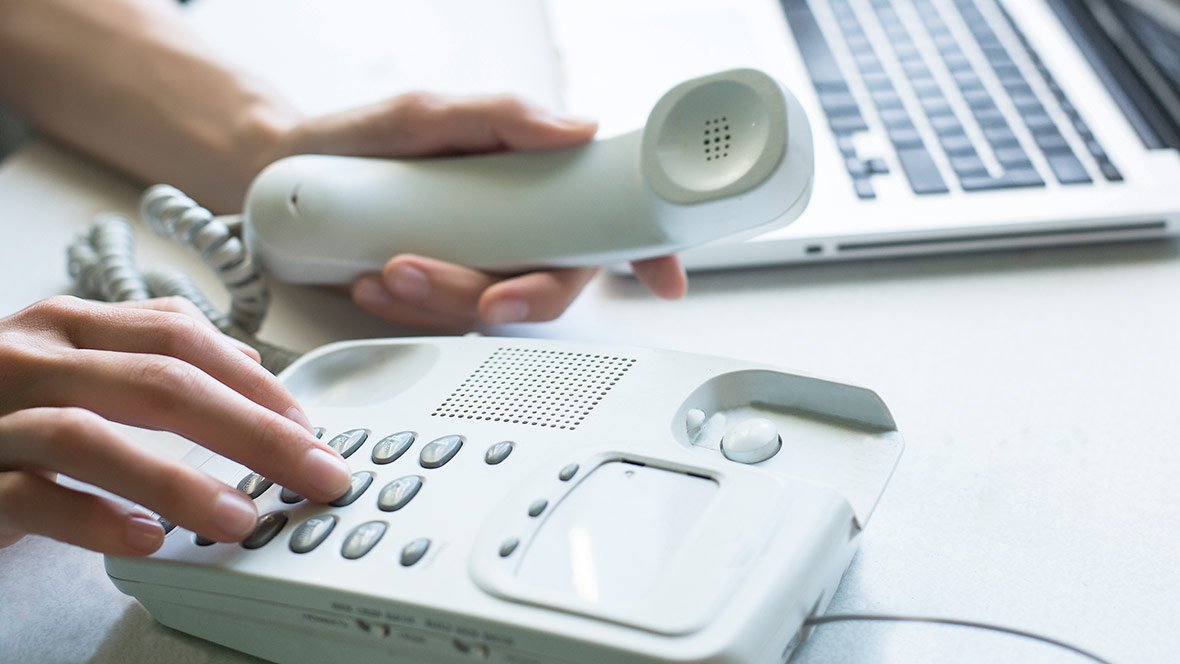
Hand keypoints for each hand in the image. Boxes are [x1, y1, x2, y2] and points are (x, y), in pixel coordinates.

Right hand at [0, 296, 351, 555]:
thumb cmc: (4, 411)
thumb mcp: (78, 369)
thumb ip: (153, 357)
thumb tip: (248, 363)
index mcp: (71, 327)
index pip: (181, 337)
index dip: (256, 381)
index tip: (310, 428)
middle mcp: (31, 358)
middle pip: (159, 381)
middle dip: (252, 430)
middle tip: (315, 473)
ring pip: (91, 436)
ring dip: (178, 480)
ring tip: (241, 518)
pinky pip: (30, 497)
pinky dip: (93, 518)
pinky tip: (146, 541)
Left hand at [273, 93, 687, 328]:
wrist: (286, 177)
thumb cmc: (359, 138)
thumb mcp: (425, 113)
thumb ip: (500, 119)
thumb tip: (577, 130)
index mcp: (529, 179)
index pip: (605, 217)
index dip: (649, 250)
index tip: (665, 281)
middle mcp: (511, 226)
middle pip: (553, 280)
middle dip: (513, 293)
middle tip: (469, 287)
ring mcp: (475, 263)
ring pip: (492, 306)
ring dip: (443, 298)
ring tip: (389, 266)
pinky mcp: (436, 293)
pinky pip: (442, 320)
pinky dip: (407, 310)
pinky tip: (372, 283)